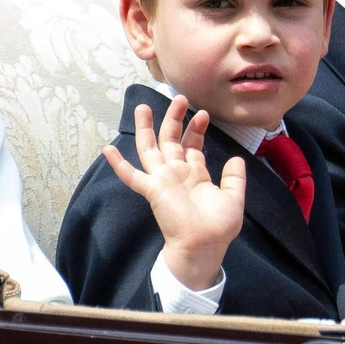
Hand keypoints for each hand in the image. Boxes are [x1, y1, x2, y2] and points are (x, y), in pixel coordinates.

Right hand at [104, 95, 245, 290]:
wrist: (204, 246)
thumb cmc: (219, 227)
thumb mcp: (233, 198)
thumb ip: (234, 178)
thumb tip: (236, 158)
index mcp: (195, 174)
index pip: (192, 145)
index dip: (196, 129)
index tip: (203, 114)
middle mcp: (177, 173)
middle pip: (171, 140)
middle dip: (174, 118)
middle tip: (179, 98)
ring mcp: (163, 179)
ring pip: (150, 148)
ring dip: (147, 128)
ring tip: (143, 107)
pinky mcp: (153, 189)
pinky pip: (132, 176)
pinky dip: (119, 164)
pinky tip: (108, 149)